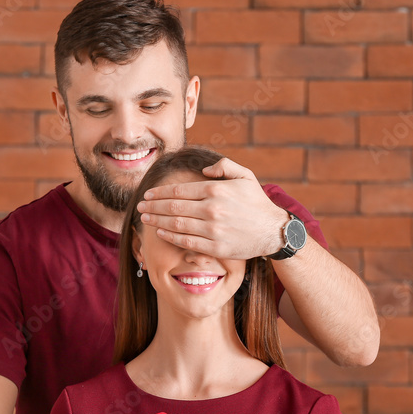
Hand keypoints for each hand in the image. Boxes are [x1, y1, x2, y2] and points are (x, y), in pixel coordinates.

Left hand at [136, 158, 288, 259]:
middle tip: (139, 207)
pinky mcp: (215, 247)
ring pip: (176, 225)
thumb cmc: (256, 202)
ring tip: (144, 219)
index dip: (159, 193)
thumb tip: (204, 170)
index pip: (179, 190)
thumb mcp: (245, 176)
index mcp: (215, 190)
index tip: (147, 195)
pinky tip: (160, 233)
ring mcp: (213, 230)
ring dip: (156, 221)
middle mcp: (212, 209)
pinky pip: (186, 242)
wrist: (273, 231)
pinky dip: (170, 237)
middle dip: (152, 207)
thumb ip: (224, 166)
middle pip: (173, 207)